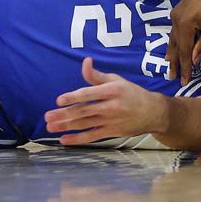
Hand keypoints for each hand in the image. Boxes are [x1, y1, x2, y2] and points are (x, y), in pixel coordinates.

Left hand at [45, 58, 167, 144]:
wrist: (153, 112)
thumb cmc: (131, 93)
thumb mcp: (116, 80)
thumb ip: (96, 75)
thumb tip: (84, 62)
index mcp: (111, 91)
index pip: (89, 94)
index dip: (73, 97)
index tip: (59, 100)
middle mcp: (110, 106)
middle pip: (84, 111)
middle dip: (64, 115)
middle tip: (47, 116)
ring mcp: (111, 121)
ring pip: (85, 124)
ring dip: (66, 126)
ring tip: (50, 127)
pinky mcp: (111, 132)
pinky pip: (92, 137)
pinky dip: (78, 139)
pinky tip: (64, 139)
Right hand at [166, 0, 200, 84]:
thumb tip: (192, 60)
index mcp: (185, 25)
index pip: (184, 51)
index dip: (184, 67)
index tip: (184, 81)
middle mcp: (176, 19)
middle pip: (174, 45)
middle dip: (174, 62)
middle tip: (172, 77)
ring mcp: (176, 13)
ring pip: (172, 37)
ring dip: (172, 52)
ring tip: (170, 65)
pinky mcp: (179, 9)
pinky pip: (174, 29)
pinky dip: (175, 40)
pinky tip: (174, 46)